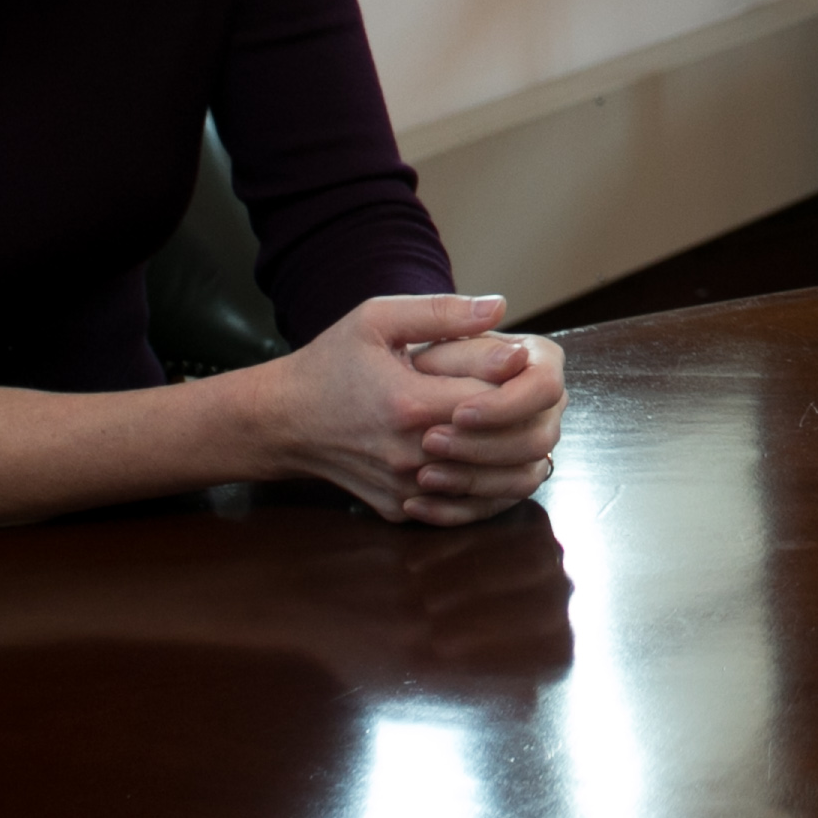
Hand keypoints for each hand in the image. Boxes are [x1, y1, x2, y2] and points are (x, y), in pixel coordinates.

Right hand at [259, 293, 540, 523]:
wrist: (284, 421)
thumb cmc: (331, 363)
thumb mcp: (377, 319)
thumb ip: (441, 312)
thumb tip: (500, 307)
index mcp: (408, 404)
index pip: (493, 400)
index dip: (517, 381)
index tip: (523, 358)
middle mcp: (410, 456)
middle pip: (500, 447)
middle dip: (525, 418)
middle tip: (533, 393)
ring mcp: (406, 489)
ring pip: (490, 486)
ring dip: (516, 456)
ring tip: (525, 422)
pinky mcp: (401, 510)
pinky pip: (463, 509)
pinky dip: (490, 488)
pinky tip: (501, 459)